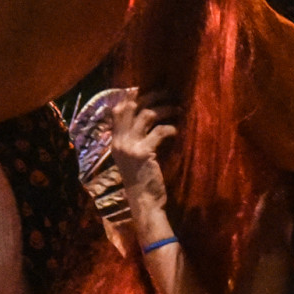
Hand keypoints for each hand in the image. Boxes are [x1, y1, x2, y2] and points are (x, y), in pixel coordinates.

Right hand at [108, 87, 178, 231]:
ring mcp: (130, 146)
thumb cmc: (142, 179)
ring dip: (165, 108)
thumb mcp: (132, 157)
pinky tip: (176, 131)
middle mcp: (119, 141)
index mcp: (115, 140)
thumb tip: (146, 118)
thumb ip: (134, 138)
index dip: (133, 97)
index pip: (118, 110)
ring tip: (178, 109)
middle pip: (131, 106)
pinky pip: (159, 131)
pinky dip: (170, 128)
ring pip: (147, 115)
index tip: (149, 91)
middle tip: (168, 93)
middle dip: (151, 96)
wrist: (143, 202)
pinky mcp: (143, 153)